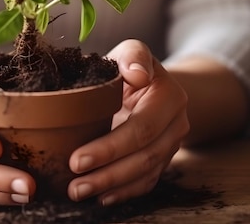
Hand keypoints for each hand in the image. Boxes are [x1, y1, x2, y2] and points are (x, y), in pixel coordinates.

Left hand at [67, 39, 188, 205]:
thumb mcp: (131, 51)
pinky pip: (147, 181)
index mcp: (169, 96)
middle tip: (74, 184)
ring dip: (111, 187)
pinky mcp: (163, 159)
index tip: (76, 159)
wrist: (148, 81)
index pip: (140, 129)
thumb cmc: (129, 66)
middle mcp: (176, 123)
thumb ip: (133, 56)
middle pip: (144, 156)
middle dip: (107, 173)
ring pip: (145, 173)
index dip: (109, 148)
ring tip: (78, 193)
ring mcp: (172, 145)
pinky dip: (124, 192)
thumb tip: (137, 74)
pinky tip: (101, 197)